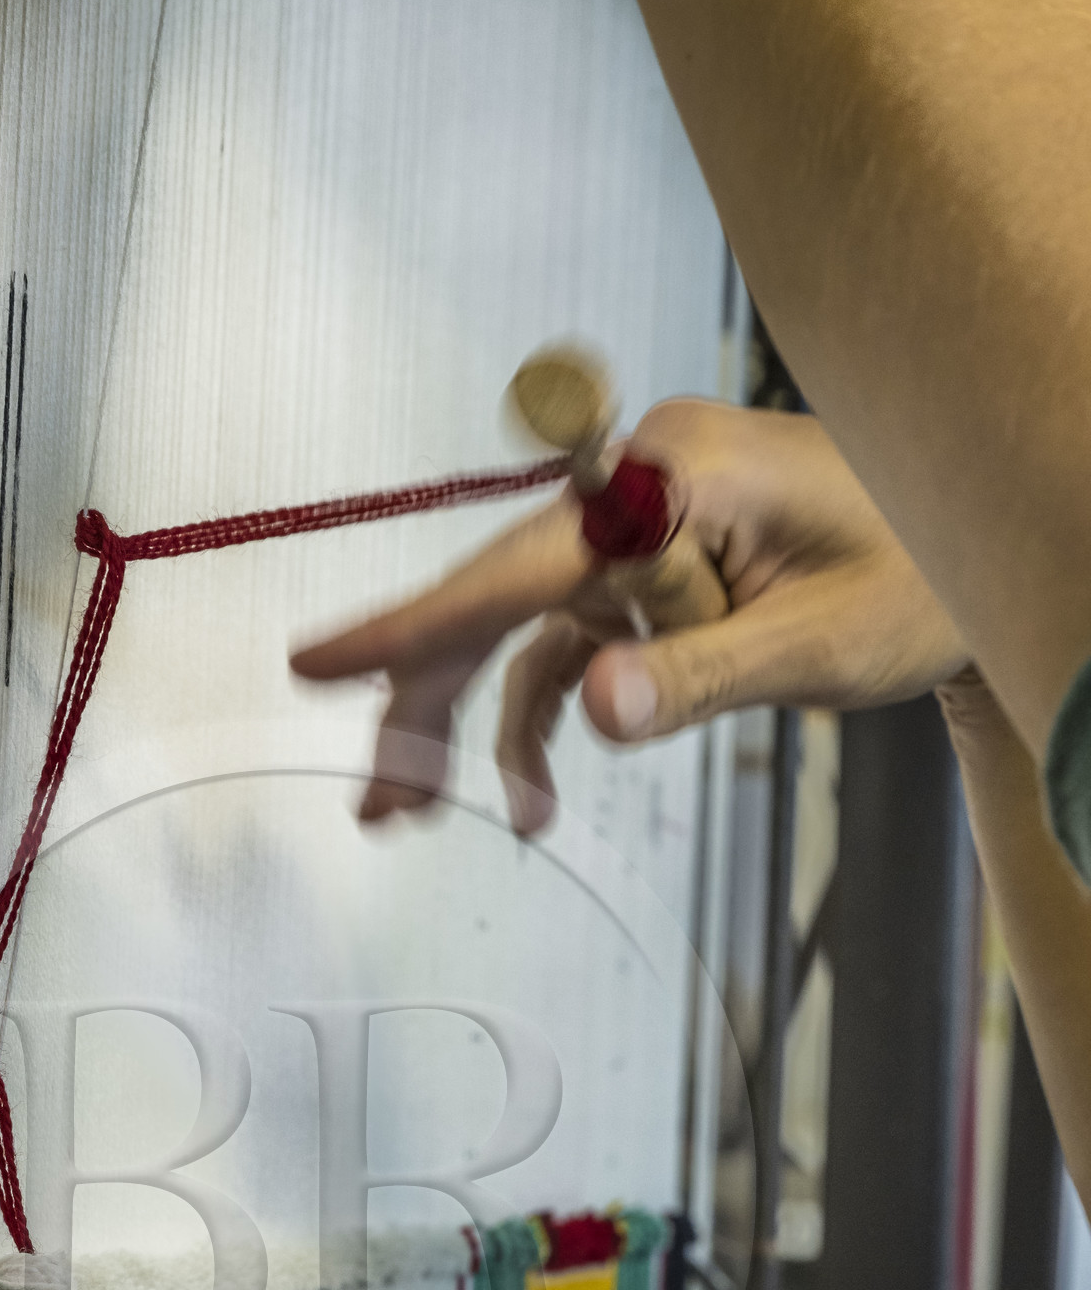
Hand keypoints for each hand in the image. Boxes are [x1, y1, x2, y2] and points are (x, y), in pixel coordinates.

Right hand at [290, 399, 967, 833]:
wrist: (974, 552)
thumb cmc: (920, 576)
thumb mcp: (820, 643)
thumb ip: (703, 676)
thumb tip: (595, 712)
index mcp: (673, 478)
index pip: (519, 567)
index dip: (414, 625)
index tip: (317, 665)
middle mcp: (637, 491)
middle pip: (497, 601)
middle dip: (426, 701)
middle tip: (376, 800)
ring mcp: (637, 532)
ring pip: (517, 632)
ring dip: (470, 725)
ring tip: (410, 811)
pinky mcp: (646, 571)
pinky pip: (567, 647)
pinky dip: (543, 720)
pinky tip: (530, 798)